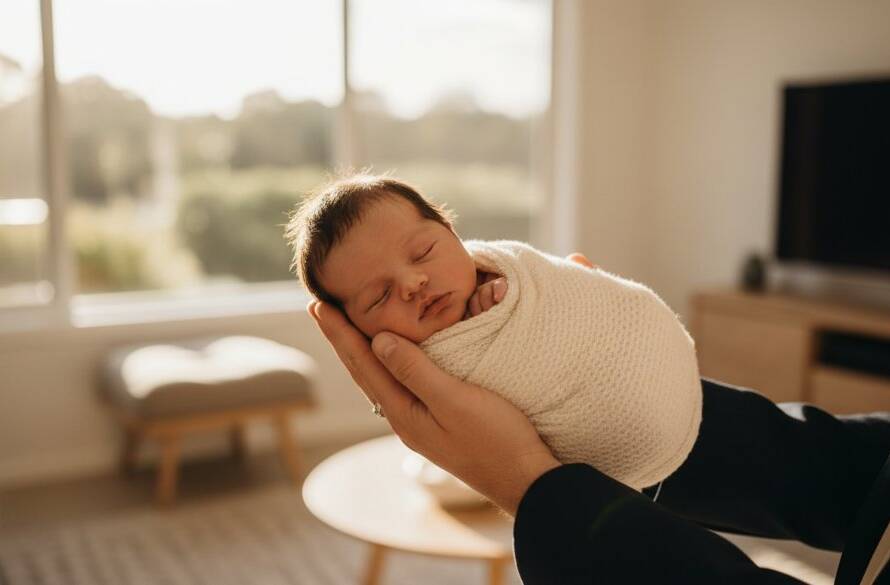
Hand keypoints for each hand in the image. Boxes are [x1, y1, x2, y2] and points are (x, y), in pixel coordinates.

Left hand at [307, 252, 593, 514]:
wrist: (524, 480)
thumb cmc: (495, 438)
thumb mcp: (454, 399)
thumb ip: (416, 370)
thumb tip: (378, 341)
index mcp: (403, 412)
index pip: (363, 363)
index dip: (340, 333)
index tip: (318, 304)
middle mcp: (404, 418)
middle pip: (364, 370)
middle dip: (342, 338)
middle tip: (320, 307)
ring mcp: (420, 422)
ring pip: (380, 378)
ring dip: (361, 350)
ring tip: (346, 327)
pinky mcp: (437, 421)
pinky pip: (399, 384)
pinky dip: (387, 362)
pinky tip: (392, 357)